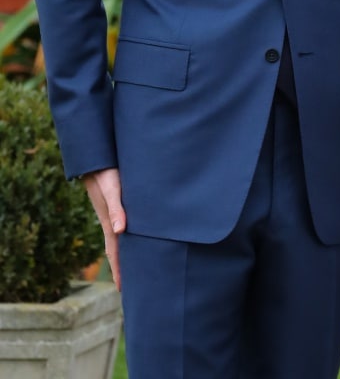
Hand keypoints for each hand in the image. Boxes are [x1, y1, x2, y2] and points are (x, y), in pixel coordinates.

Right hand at [82, 168, 125, 290]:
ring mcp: (114, 212)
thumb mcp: (112, 190)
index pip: (115, 252)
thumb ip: (116, 208)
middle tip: (131, 285)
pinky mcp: (118, 202)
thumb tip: (120, 230)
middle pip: (118, 249)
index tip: (122, 290)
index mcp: (109, 222)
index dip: (119, 270)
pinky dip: (130, 234)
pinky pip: (124, 224)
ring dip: (127, 251)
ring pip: (122, 237)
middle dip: (123, 266)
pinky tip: (137, 234)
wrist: (96, 157)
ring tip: (136, 264)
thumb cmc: (105, 172)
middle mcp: (111, 220)